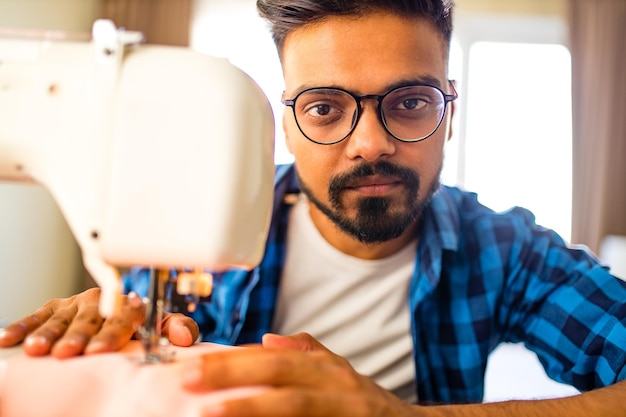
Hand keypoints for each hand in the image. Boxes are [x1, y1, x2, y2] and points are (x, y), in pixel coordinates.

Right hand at [0, 287, 198, 357]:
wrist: (119, 315)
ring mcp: (76, 303)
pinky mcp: (56, 307)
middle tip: (67, 352)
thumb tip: (185, 336)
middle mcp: (101, 302)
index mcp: (128, 306)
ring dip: (49, 333)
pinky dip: (23, 326)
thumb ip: (176, 329)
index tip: (99, 352)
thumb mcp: (162, 327)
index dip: (110, 335)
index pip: (121, 319)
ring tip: (39, 350)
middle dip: (78, 336)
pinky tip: (9, 339)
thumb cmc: (139, 327)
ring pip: (62, 317)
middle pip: (89, 319)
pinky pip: (38, 315)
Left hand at [181, 332, 417, 416]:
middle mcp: (336, 385)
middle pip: (279, 375)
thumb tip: (267, 338)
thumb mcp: (339, 372)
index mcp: (326, 368)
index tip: (192, 364)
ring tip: (209, 412)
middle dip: (232, 375)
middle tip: (188, 379)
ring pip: (293, 406)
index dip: (233, 359)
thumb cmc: (364, 405)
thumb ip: (305, 353)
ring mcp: (343, 411)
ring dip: (250, 409)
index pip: (273, 357)